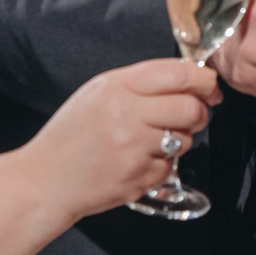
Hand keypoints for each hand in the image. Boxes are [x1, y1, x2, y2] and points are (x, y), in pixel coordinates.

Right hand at [24, 58, 217, 216]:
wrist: (45, 180)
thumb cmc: (71, 136)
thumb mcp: (97, 93)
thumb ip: (139, 83)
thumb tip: (187, 80)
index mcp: (117, 87)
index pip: (178, 74)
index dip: (204, 81)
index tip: (210, 87)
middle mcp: (127, 114)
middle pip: (190, 107)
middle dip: (199, 112)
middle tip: (191, 116)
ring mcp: (133, 148)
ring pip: (184, 139)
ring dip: (178, 140)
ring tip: (151, 141)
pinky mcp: (138, 177)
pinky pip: (169, 167)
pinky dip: (160, 165)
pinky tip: (137, 162)